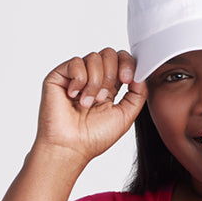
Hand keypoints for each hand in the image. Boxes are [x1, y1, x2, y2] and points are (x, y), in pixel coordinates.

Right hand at [34, 48, 147, 164]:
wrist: (71, 147)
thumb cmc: (94, 137)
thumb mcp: (126, 116)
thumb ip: (138, 94)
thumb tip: (141, 74)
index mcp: (109, 87)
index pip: (122, 60)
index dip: (128, 64)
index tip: (128, 80)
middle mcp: (93, 78)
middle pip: (109, 53)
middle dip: (111, 75)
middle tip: (103, 98)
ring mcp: (76, 76)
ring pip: (94, 57)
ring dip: (95, 83)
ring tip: (87, 103)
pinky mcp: (60, 75)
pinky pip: (76, 62)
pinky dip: (79, 81)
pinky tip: (74, 96)